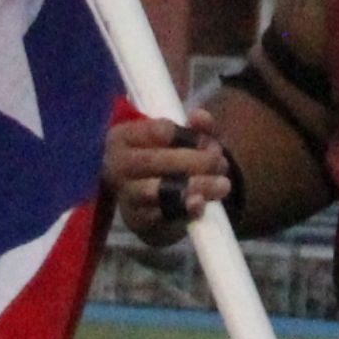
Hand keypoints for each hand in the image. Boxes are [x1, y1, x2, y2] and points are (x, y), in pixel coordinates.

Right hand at [101, 109, 228, 247]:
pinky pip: (159, 216)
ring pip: (155, 190)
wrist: (157, 202)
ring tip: (222, 185)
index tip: (209, 142)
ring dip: (193, 186)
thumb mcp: (186, 141)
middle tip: (220, 163)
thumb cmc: (170, 160)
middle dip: (192, 161)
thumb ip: (197, 127)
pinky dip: (183, 210)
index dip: (184, 135)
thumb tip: (200, 117)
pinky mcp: (137, 221)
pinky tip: (201, 205)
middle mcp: (117, 165)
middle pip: (152, 160)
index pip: (151, 130)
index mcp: (123, 136)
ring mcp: (125, 195)